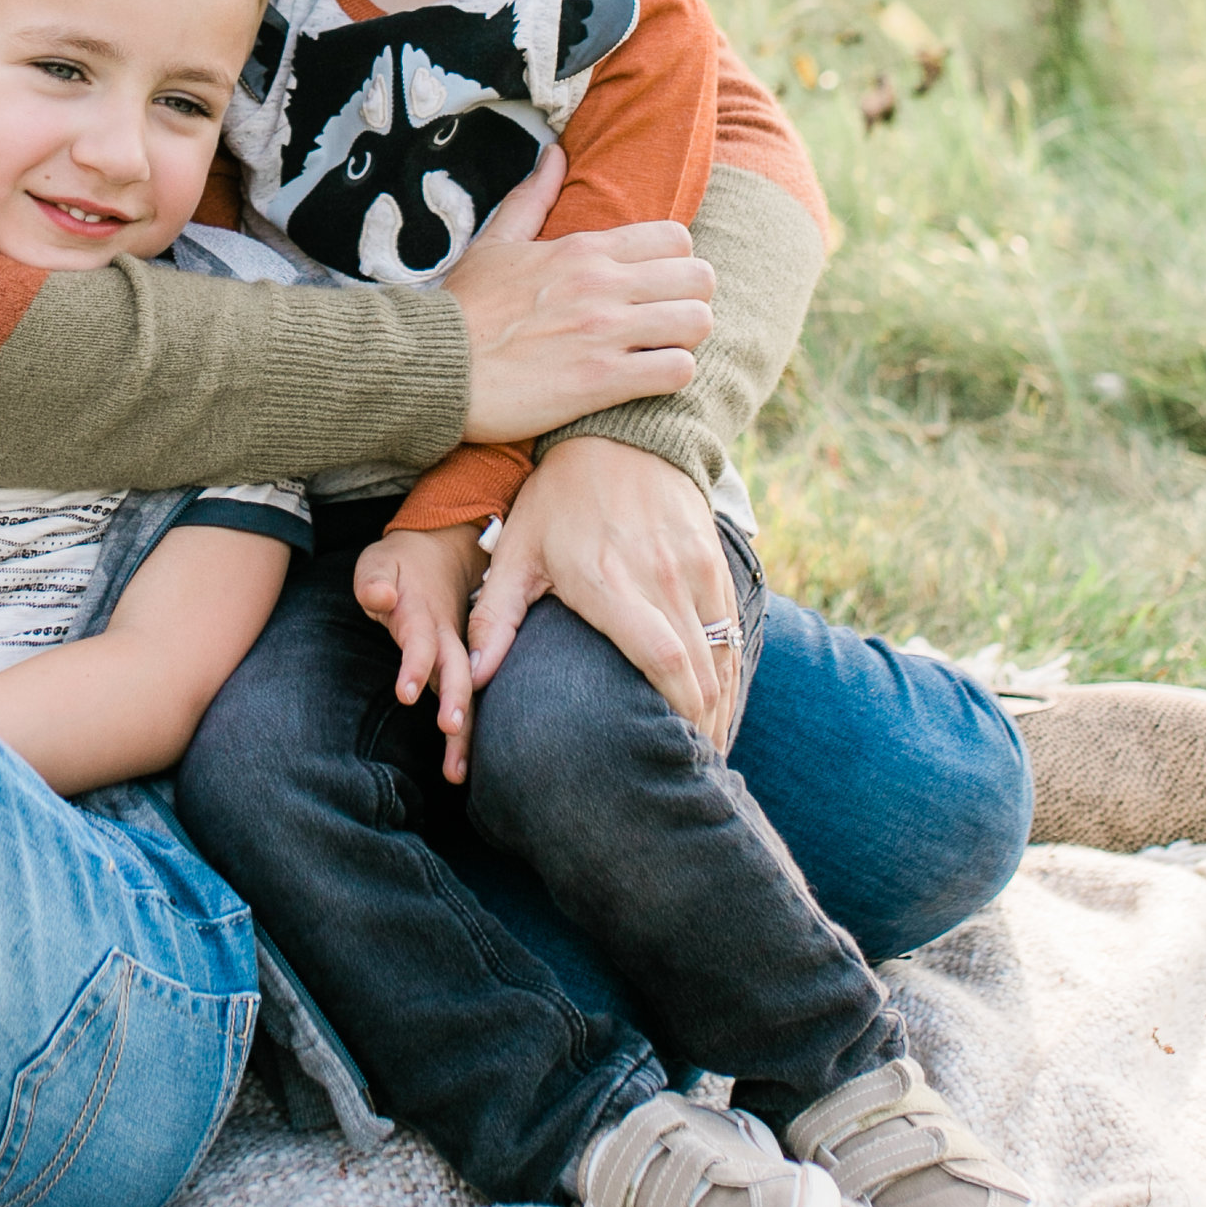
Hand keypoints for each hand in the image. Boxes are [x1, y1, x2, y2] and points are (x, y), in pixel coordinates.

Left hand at [355, 525, 484, 784]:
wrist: (443, 552)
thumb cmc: (401, 563)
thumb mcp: (379, 560)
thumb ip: (375, 580)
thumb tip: (380, 597)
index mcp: (422, 613)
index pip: (420, 641)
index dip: (415, 665)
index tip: (406, 694)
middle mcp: (446, 637)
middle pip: (456, 672)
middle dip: (455, 702)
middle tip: (449, 731)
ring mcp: (456, 653)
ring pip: (467, 693)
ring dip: (464, 732)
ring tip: (456, 773)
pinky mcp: (458, 666)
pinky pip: (468, 698)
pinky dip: (467, 734)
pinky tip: (460, 769)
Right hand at [443, 148, 714, 444]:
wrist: (430, 368)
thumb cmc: (463, 309)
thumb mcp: (494, 243)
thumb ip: (533, 198)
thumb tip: (556, 152)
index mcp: (583, 249)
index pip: (676, 237)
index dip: (676, 262)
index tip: (655, 283)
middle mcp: (602, 284)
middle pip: (699, 278)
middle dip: (690, 299)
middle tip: (665, 319)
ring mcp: (605, 333)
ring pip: (697, 322)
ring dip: (685, 338)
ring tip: (660, 349)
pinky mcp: (602, 381)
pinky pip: (677, 371)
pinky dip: (672, 375)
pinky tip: (647, 378)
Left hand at [467, 439, 742, 737]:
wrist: (621, 432)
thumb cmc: (558, 496)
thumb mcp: (516, 547)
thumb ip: (495, 614)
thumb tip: (473, 678)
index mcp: (609, 579)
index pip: (661, 657)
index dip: (673, 710)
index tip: (667, 752)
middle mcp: (660, 576)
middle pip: (698, 669)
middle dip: (699, 728)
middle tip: (690, 774)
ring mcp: (693, 568)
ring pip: (722, 655)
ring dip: (720, 709)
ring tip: (707, 755)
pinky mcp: (713, 561)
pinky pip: (732, 629)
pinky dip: (731, 675)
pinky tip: (721, 708)